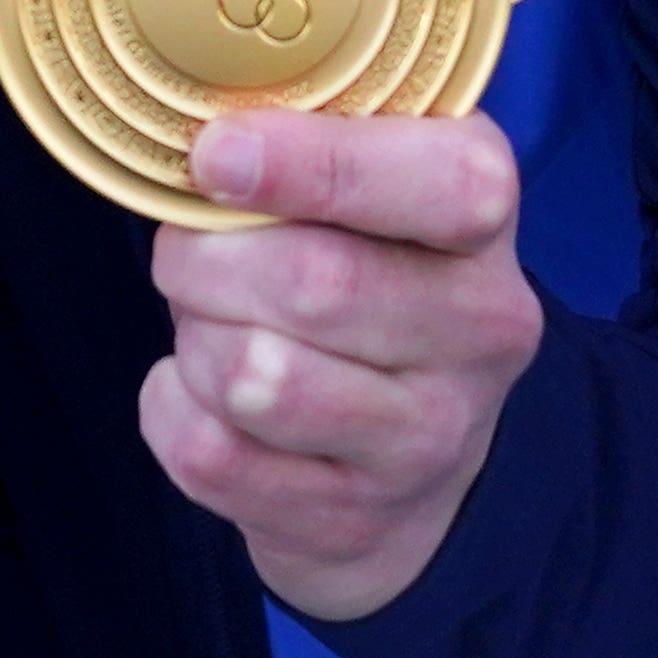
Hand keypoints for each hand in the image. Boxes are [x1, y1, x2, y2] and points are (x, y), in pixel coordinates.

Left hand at [141, 108, 545, 622]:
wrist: (420, 467)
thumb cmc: (371, 283)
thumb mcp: (378, 195)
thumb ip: (314, 145)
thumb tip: (203, 137)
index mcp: (484, 222)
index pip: (439, 184)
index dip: (311, 164)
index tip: (215, 155)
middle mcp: (481, 331)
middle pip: (312, 282)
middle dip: (206, 258)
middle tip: (186, 249)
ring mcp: (425, 439)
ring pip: (253, 376)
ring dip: (195, 338)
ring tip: (211, 324)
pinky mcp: (352, 520)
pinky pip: (209, 453)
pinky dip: (173, 408)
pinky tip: (202, 395)